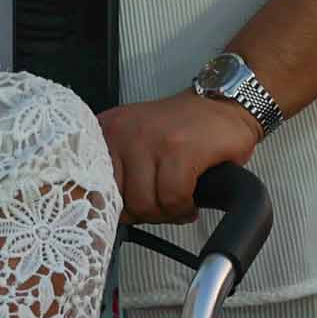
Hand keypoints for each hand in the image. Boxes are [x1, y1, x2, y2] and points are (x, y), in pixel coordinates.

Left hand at [97, 87, 261, 222]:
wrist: (222, 103)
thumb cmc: (183, 129)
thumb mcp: (136, 144)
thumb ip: (119, 172)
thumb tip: (109, 212)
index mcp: (107, 132)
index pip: (93, 187)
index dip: (118, 208)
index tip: (134, 211)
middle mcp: (123, 132)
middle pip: (123, 201)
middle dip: (148, 214)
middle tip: (165, 208)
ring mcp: (150, 140)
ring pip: (147, 203)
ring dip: (168, 213)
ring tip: (179, 204)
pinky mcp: (179, 149)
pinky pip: (174, 198)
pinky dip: (184, 208)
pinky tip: (190, 202)